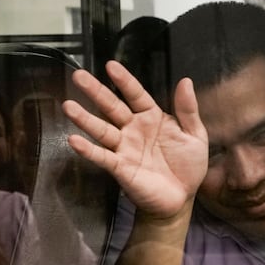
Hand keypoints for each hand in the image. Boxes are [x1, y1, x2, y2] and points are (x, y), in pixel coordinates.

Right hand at [63, 61, 207, 222]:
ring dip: (85, 118)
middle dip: (96, 92)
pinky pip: (102, 156)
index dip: (124, 81)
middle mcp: (133, 129)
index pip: (136, 95)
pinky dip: (88, 149)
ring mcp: (124, 148)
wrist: (182, 198)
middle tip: (78, 76)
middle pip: (112, 107)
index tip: (110, 66)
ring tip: (68, 106)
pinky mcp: (120, 168)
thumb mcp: (195, 135)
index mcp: (152, 118)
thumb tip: (186, 81)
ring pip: (102, 130)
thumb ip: (188, 110)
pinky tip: (74, 140)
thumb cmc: (188, 165)